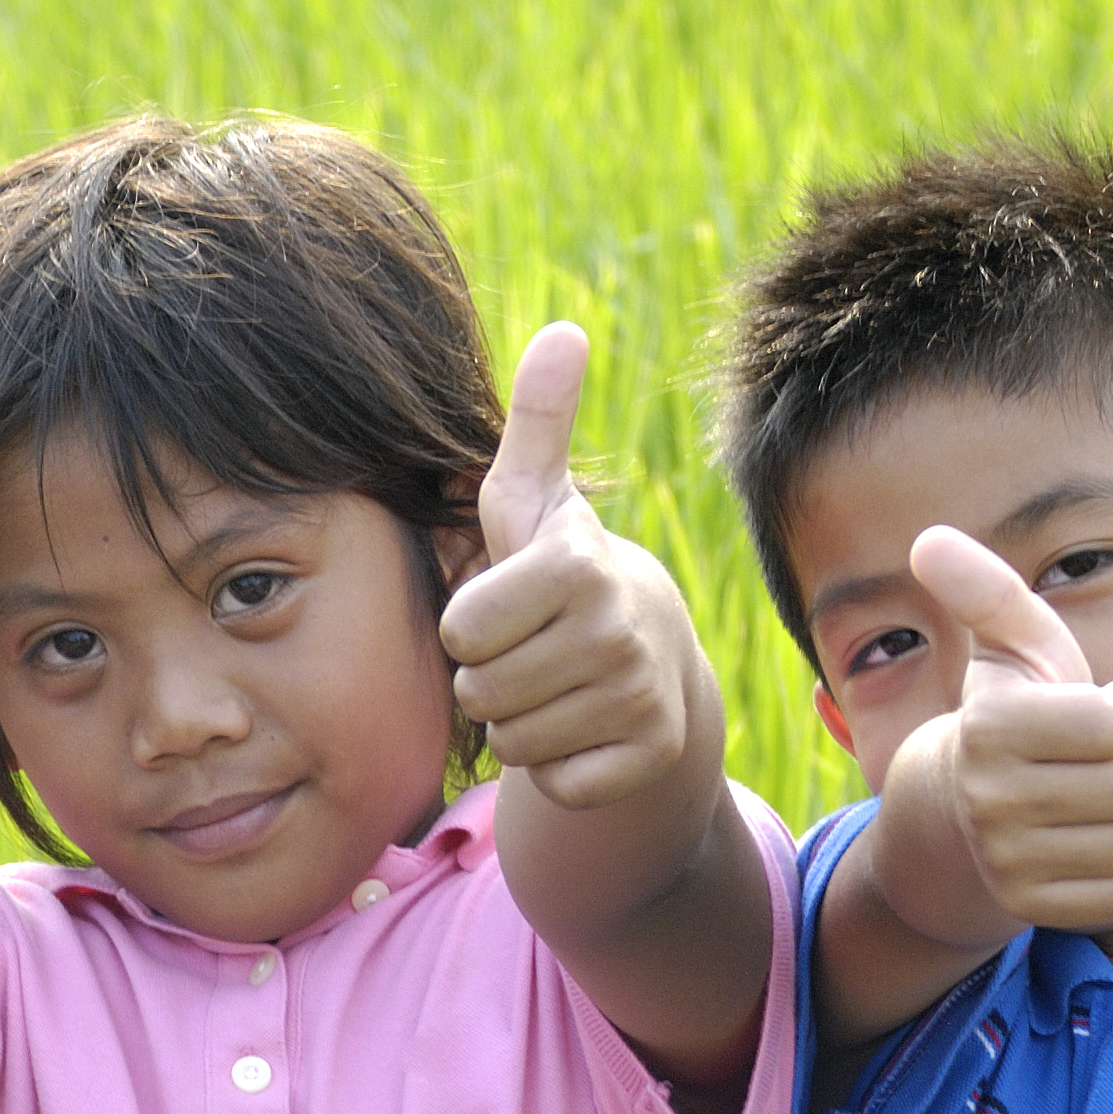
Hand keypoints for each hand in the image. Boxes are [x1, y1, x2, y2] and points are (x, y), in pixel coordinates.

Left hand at [440, 324, 701, 809]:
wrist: (651, 653)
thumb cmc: (559, 569)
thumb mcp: (534, 496)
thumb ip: (536, 419)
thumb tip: (563, 331)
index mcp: (576, 567)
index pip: (461, 630)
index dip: (466, 625)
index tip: (502, 605)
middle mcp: (617, 631)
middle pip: (479, 692)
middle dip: (486, 678)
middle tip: (527, 651)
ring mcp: (639, 698)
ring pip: (513, 741)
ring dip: (517, 722)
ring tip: (550, 684)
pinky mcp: (648, 756)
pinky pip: (555, 782)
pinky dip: (556, 766)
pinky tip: (580, 726)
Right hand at [884, 528, 1112, 927]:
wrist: (957, 816)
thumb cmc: (1008, 714)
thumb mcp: (1007, 647)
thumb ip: (985, 590)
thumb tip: (928, 537)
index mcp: (986, 729)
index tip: (1091, 707)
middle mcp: (988, 802)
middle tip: (1093, 760)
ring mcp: (1006, 863)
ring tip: (1088, 800)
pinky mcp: (1030, 909)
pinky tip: (1083, 844)